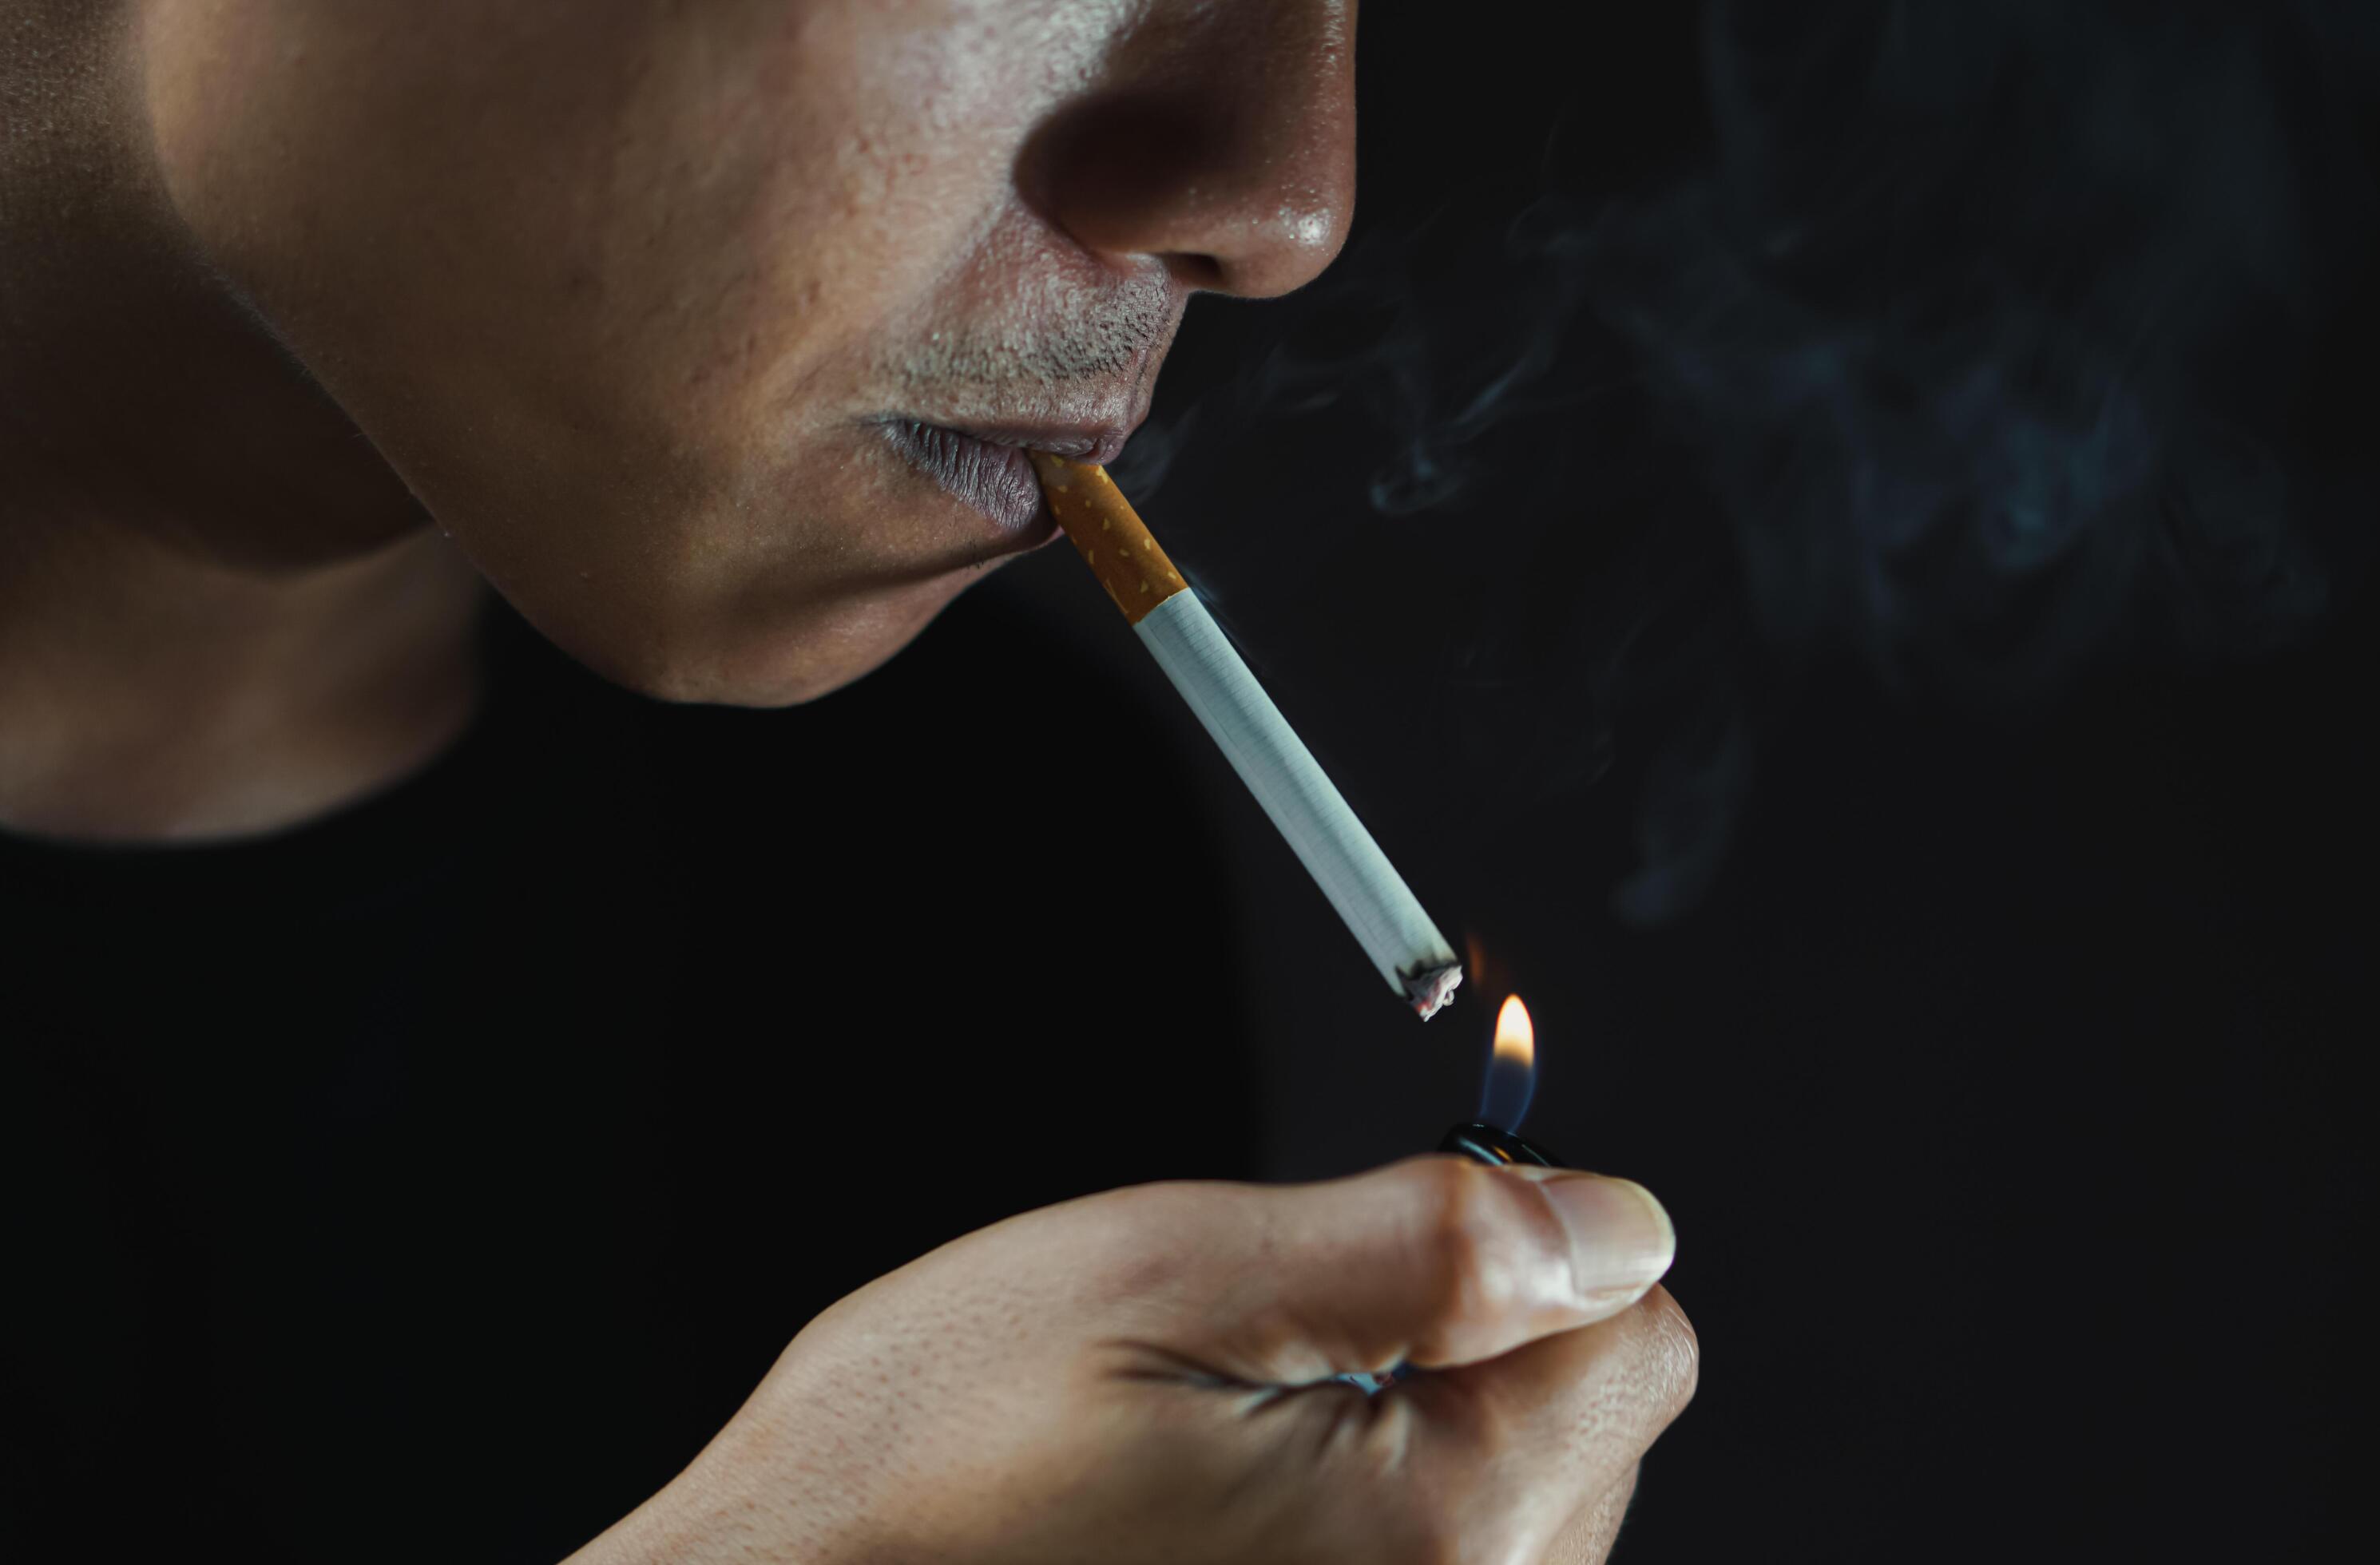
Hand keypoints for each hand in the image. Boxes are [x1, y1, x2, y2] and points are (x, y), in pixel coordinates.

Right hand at [573, 1157, 1694, 1563]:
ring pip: (1529, 1508)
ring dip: (1414, 1442)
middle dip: (1471, 1347)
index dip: (1522, 1246)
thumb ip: (1423, 1245)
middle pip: (1597, 1425)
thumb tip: (1616, 1220)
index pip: (1642, 1333)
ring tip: (1227, 1447)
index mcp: (1437, 1530)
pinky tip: (1231, 1521)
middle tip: (1270, 1353)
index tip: (1388, 1250)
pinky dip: (1370, 1524)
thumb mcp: (1158, 1276)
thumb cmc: (925, 1472)